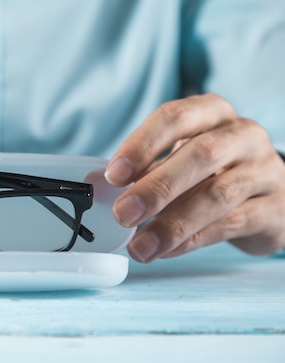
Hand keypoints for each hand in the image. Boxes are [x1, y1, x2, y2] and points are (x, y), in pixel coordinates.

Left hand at [104, 94, 284, 261]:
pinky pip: (232, 224)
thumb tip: (95, 184)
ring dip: (172, 223)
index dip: (141, 145)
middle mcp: (242, 135)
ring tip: (140, 246)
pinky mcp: (275, 207)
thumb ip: (140, 168)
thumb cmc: (210, 170)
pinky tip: (166, 251)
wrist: (269, 192)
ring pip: (218, 195)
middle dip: (155, 187)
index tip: (114, 175)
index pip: (174, 118)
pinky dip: (193, 240)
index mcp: (211, 112)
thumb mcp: (176, 158)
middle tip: (122, 213)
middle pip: (199, 155)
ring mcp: (264, 170)